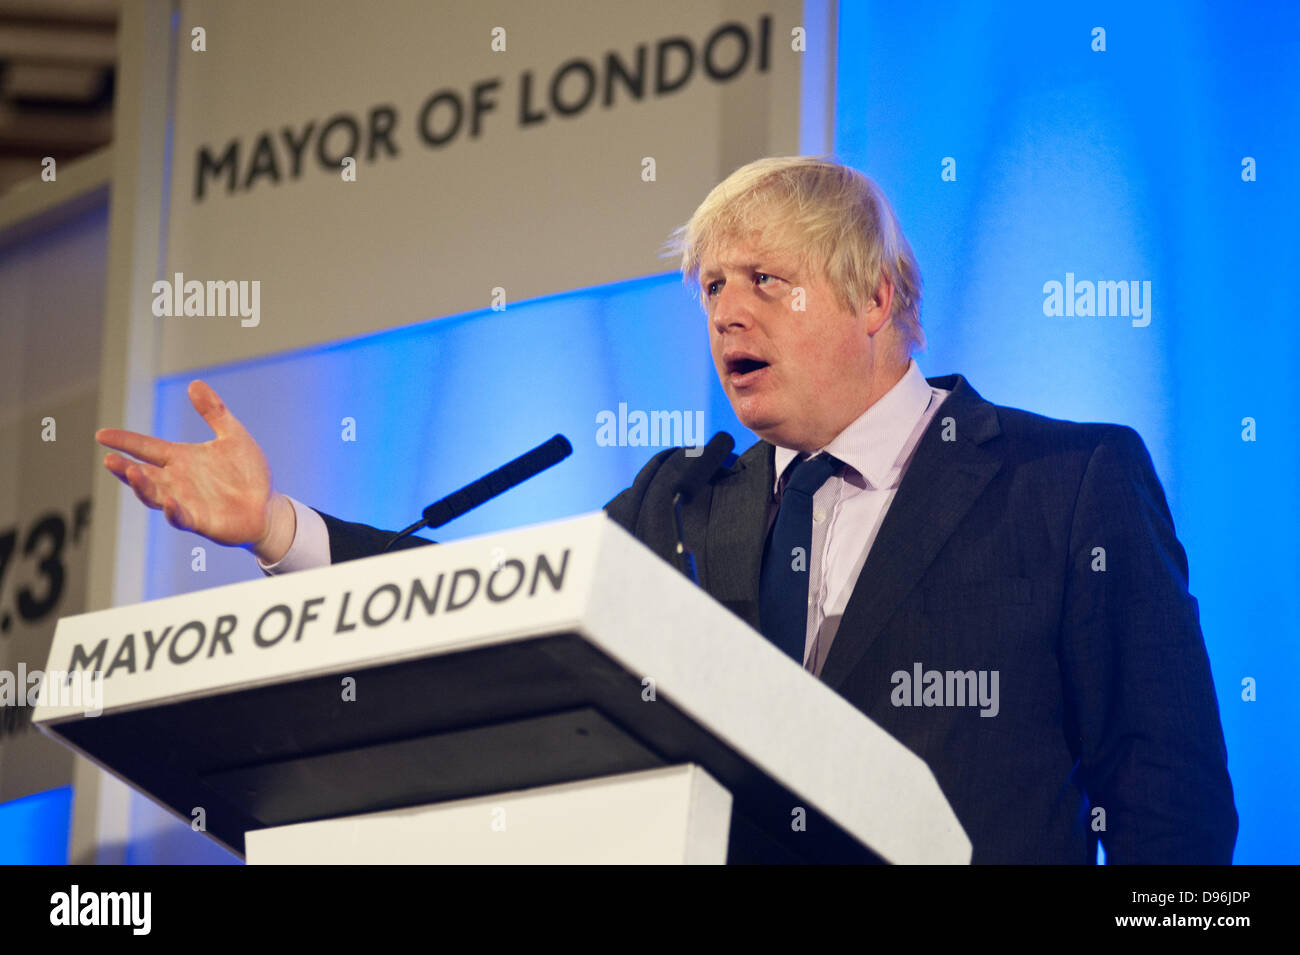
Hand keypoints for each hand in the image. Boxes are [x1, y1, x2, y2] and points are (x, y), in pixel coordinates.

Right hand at [96, 380, 295, 562]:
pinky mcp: (200, 521)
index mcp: (181, 458)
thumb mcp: (233, 436)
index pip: (146, 447)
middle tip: (110, 459)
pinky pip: (181, 517)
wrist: (267, 507)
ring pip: (155, 496)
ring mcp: (186, 502)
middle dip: (124, 468)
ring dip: (143, 487)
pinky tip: (170, 502)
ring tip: (132, 473)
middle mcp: (177, 481)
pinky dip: (174, 511)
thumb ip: (214, 412)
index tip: (102, 434)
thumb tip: (194, 384)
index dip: (125, 441)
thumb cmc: (247, 473)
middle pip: (143, 474)